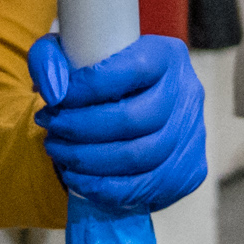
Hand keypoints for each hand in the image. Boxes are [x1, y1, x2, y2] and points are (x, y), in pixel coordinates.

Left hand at [26, 33, 206, 215]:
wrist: (131, 107)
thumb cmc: (98, 79)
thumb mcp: (70, 55)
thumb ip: (50, 59)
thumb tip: (52, 92)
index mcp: (167, 55)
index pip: (132, 69)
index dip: (88, 88)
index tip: (55, 100)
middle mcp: (188, 92)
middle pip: (134, 119)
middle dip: (81, 130)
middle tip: (50, 130)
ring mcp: (194, 133)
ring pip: (140, 157)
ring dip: (88, 161)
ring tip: (58, 153)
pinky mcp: (191, 169)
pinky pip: (147, 187)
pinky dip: (105, 188)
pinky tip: (77, 179)